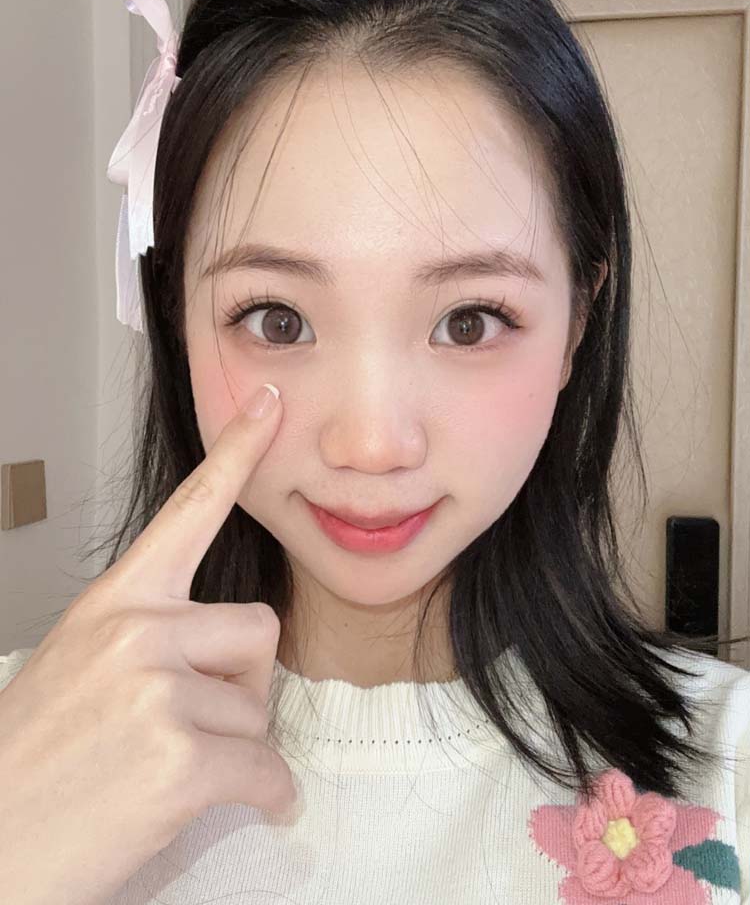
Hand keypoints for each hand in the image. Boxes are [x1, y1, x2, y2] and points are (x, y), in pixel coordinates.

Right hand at [0, 383, 291, 904]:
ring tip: (168, 770)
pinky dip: (264, 795)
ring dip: (235, 746)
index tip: (270, 405)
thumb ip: (149, 635)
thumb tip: (219, 647)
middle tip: (188, 726)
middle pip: (259, 628)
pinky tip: (234, 805)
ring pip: (259, 706)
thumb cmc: (33, 761)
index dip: (236, 454)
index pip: (190, 511)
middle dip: (242, 681)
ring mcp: (157, 690)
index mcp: (115, 602)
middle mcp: (137, 630)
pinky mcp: (179, 758)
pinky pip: (267, 768)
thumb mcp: (80, 666)